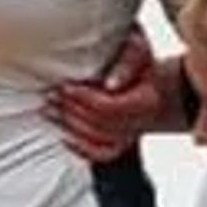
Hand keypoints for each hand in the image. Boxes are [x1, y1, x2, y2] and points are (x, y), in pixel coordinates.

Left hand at [44, 33, 171, 162]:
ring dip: (69, 126)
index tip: (65, 87)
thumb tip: (111, 85)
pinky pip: (102, 154)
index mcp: (146, 101)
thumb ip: (128, 63)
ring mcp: (131, 135)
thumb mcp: (140, 52)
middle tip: (51, 96)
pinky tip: (64, 136)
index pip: (109, 106)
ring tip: (49, 111)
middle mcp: (140, 122)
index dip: (84, 98)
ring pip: (98, 140)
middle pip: (99, 123)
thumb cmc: (145, 64)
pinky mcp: (123, 143)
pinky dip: (81, 148)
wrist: (157, 86)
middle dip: (71, 109)